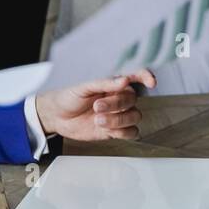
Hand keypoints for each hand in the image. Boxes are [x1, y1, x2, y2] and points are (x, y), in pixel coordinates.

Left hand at [34, 69, 156, 141]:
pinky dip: (122, 132)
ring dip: (118, 119)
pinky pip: (131, 133)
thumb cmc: (69, 97)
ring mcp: (118, 115)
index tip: (151, 82)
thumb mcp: (83, 87)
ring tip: (98, 120)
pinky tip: (108, 130)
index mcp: (113, 83)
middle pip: (132, 100)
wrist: (57, 117)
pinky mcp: (115, 130)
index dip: (146, 77)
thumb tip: (124, 80)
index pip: (136, 76)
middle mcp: (119, 98)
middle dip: (116, 104)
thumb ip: (104, 83)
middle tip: (96, 106)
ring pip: (134, 116)